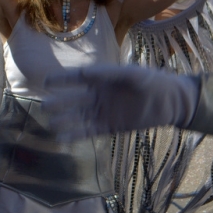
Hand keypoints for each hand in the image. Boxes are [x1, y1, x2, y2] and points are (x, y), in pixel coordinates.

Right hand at [43, 64, 199, 139]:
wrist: (169, 101)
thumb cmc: (152, 81)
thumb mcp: (132, 74)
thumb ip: (109, 74)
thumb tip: (85, 73)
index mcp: (102, 78)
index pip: (77, 78)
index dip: (62, 79)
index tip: (46, 81)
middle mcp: (99, 94)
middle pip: (74, 99)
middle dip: (59, 102)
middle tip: (43, 106)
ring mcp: (103, 111)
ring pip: (79, 116)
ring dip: (65, 120)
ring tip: (50, 125)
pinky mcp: (110, 126)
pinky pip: (89, 131)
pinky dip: (76, 134)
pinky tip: (63, 138)